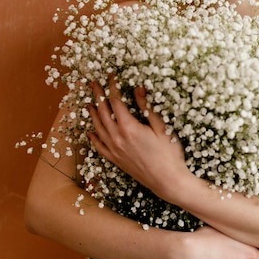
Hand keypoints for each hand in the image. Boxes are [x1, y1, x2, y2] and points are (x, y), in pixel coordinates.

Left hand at [88, 78, 187, 198]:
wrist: (168, 182)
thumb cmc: (170, 154)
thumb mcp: (162, 128)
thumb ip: (148, 108)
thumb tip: (138, 89)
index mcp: (128, 128)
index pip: (116, 102)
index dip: (113, 87)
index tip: (111, 76)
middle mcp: (117, 138)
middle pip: (103, 112)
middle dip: (98, 96)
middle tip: (93, 84)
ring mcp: (115, 151)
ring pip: (99, 129)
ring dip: (93, 114)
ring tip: (89, 103)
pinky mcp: (116, 161)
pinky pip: (100, 147)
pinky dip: (94, 138)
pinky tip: (90, 132)